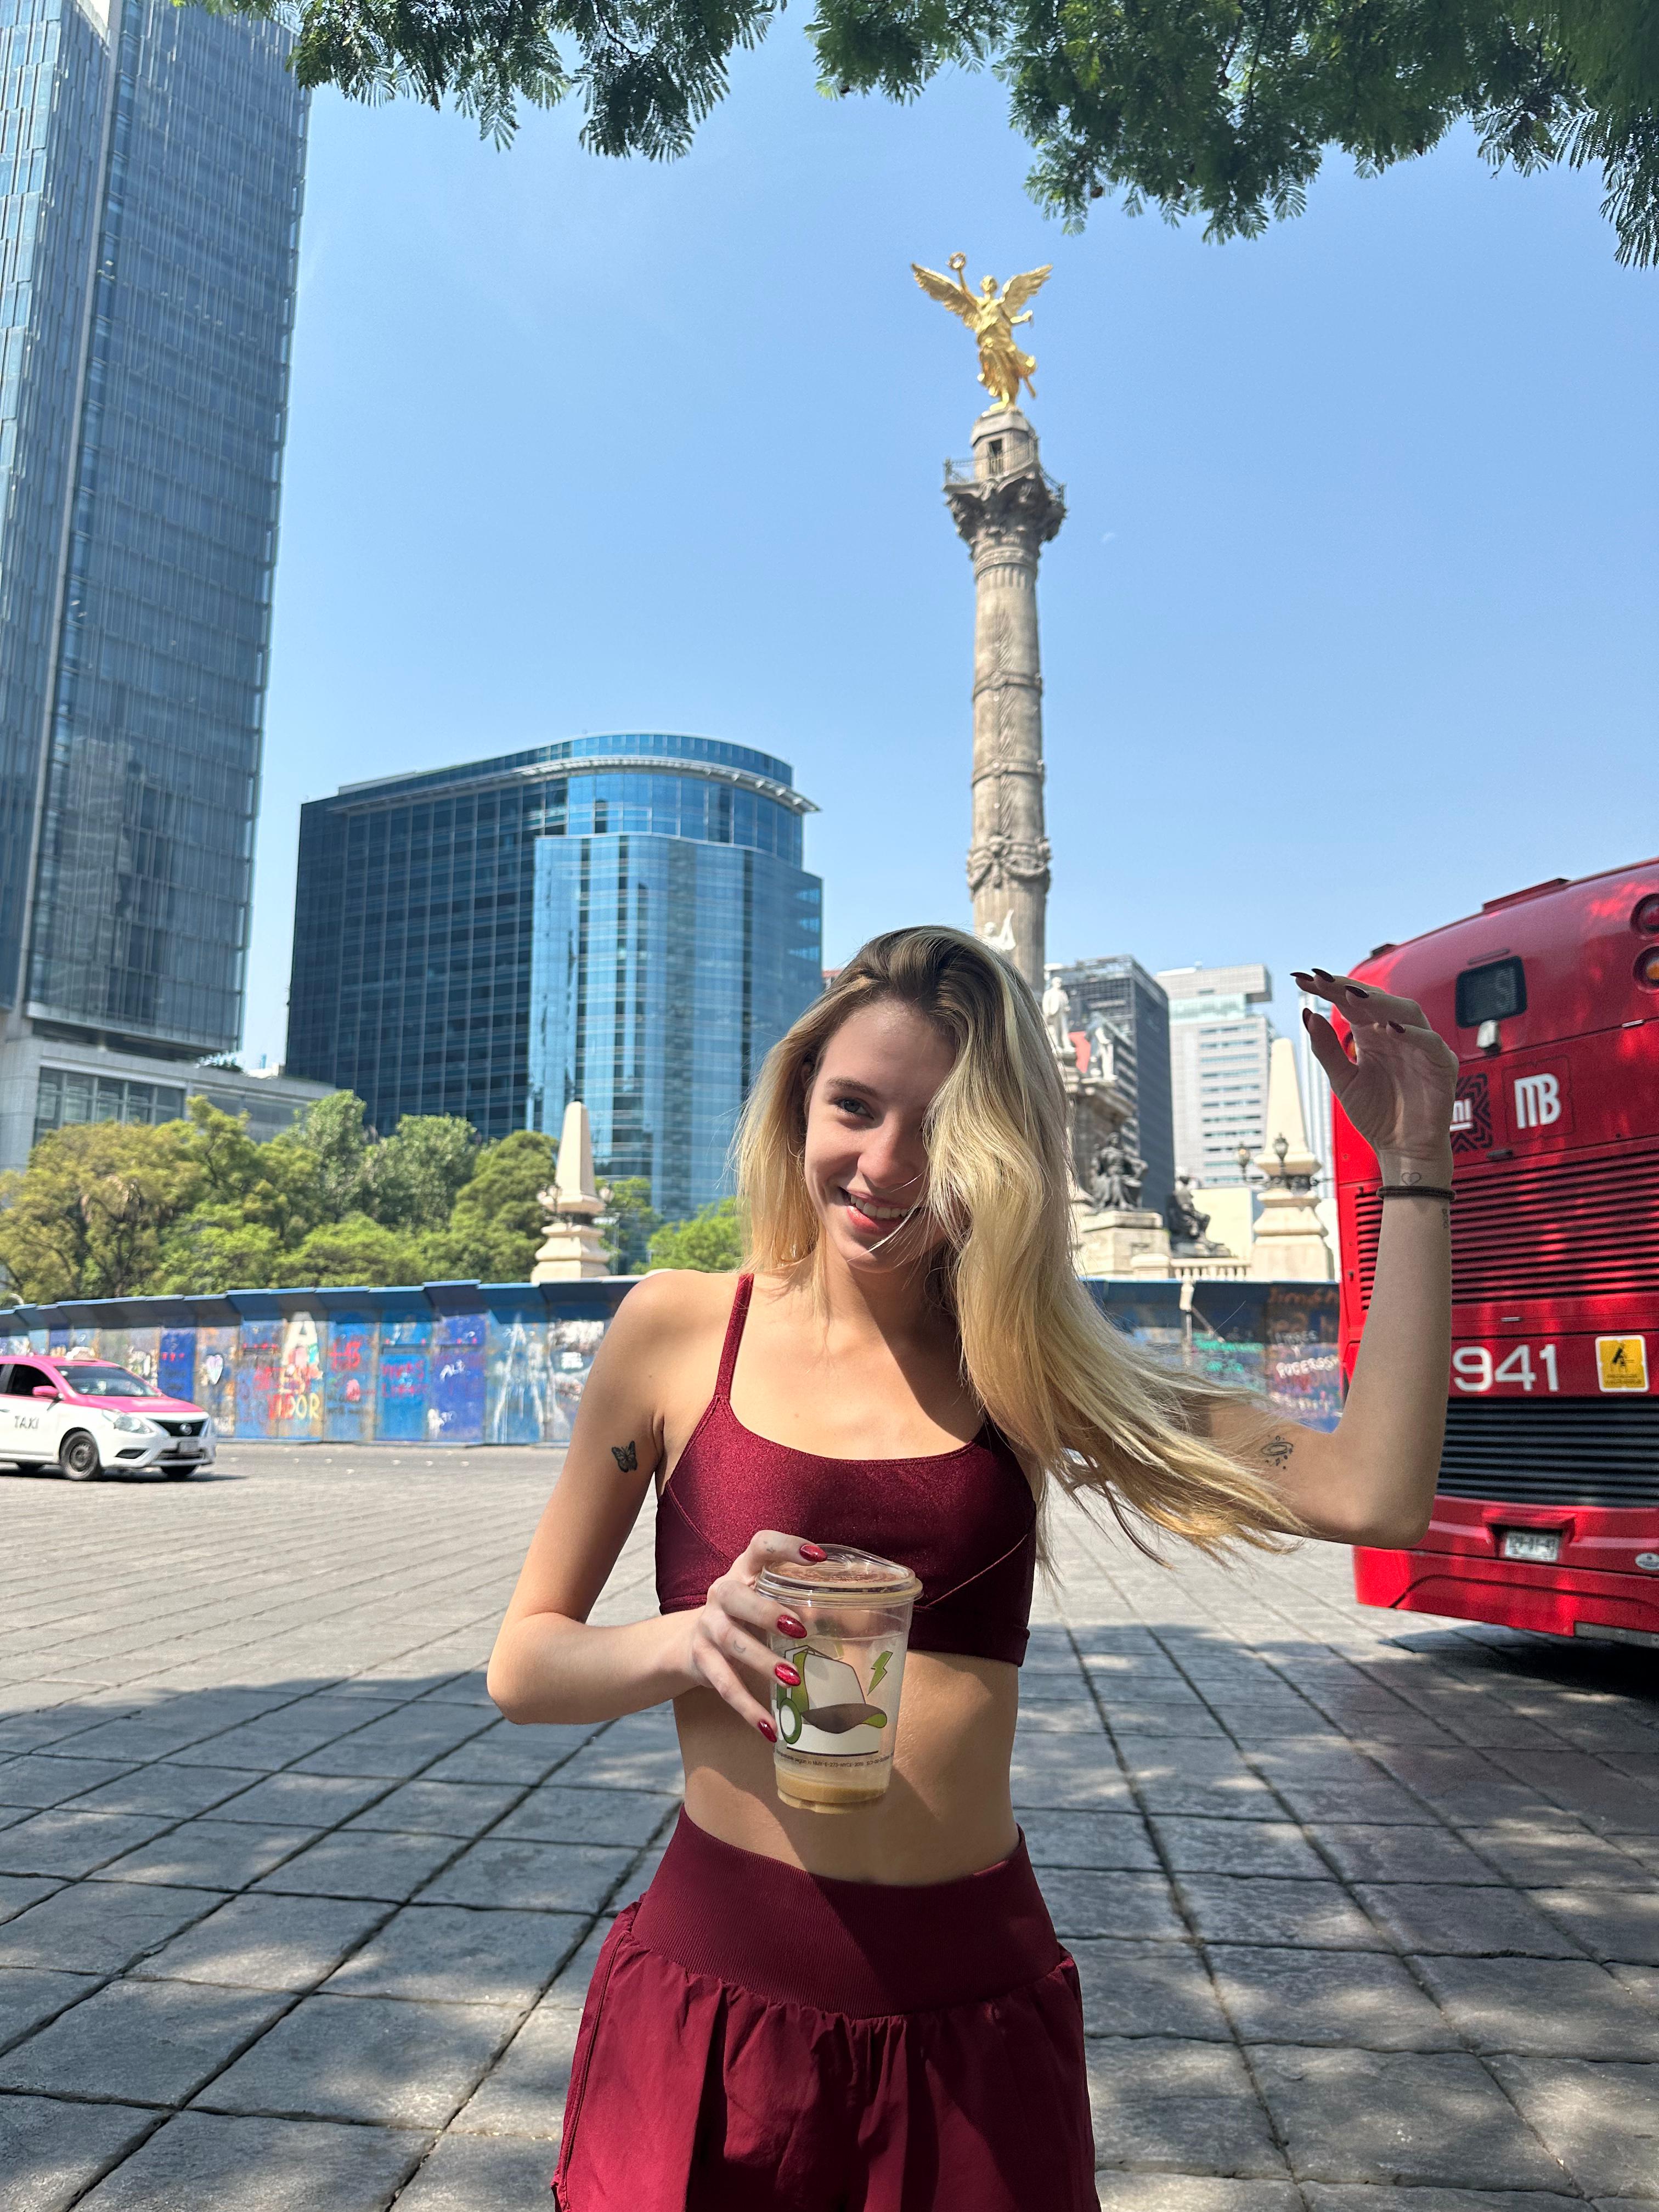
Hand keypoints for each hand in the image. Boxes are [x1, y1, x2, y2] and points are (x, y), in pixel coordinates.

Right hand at [679, 1529, 821, 1740]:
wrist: (692, 1644)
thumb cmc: (747, 1617)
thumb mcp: (767, 1600)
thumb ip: (803, 1605)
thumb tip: (861, 1621)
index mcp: (744, 1570)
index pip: (760, 1546)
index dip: (786, 1547)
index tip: (818, 1557)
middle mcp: (722, 1593)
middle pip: (737, 1596)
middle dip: (767, 1612)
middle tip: (800, 1629)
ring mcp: (708, 1627)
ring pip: (732, 1642)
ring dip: (763, 1661)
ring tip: (793, 1679)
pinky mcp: (702, 1661)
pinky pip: (725, 1685)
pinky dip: (748, 1708)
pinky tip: (770, 1727)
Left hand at [1294, 967, 1457, 1175]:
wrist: (1402, 1150)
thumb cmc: (1377, 1115)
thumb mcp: (1343, 1080)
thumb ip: (1327, 1049)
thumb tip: (1307, 1014)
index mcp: (1372, 1034)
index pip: (1351, 1002)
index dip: (1329, 988)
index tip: (1303, 977)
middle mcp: (1396, 1034)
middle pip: (1376, 999)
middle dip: (1348, 987)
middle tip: (1321, 979)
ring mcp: (1420, 1046)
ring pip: (1406, 1011)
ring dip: (1379, 1002)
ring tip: (1352, 995)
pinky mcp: (1440, 1064)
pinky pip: (1429, 1042)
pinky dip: (1412, 1034)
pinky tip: (1390, 1029)